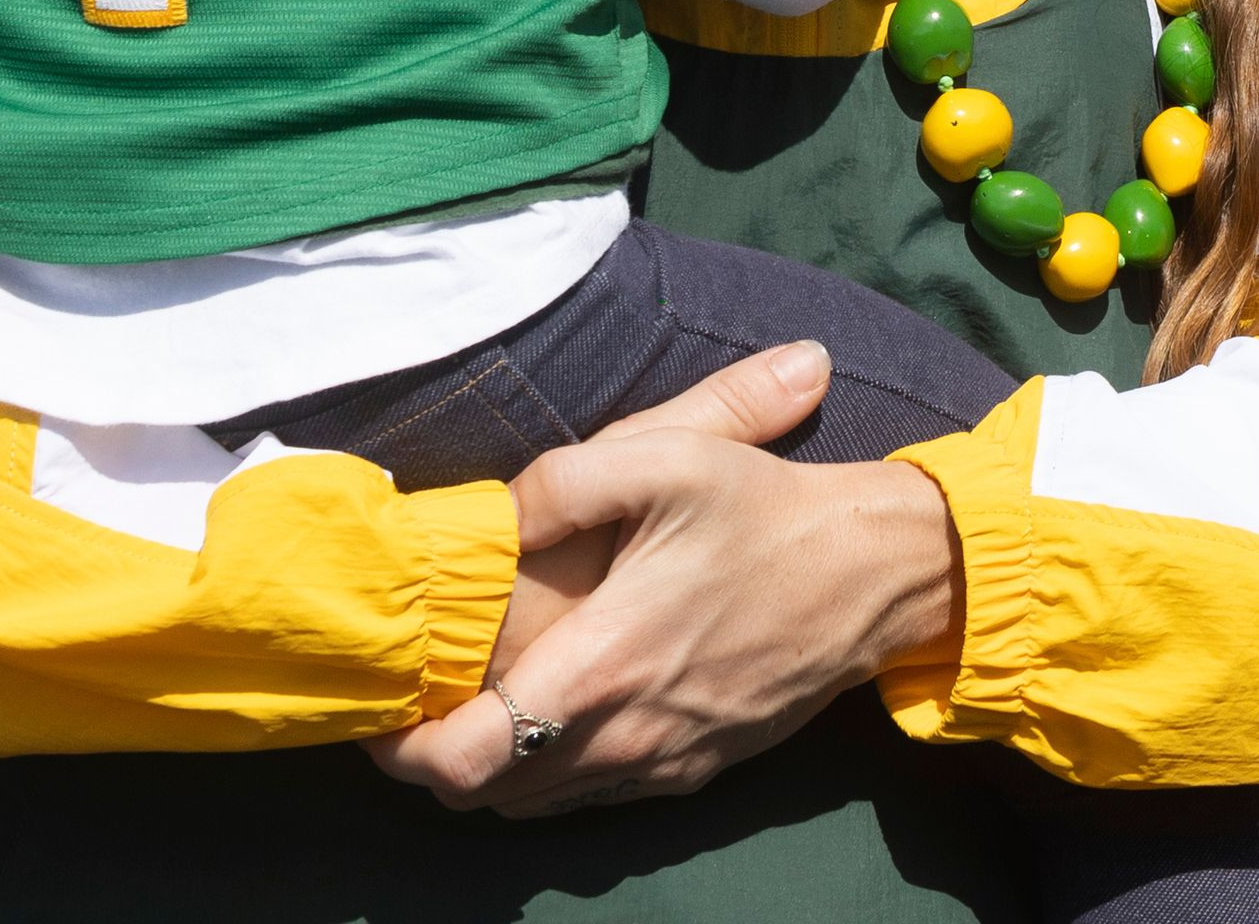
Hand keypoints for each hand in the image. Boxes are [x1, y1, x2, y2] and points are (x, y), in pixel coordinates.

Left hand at [361, 345, 966, 816]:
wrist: (880, 574)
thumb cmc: (767, 511)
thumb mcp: (668, 455)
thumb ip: (561, 479)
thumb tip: (491, 516)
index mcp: (604, 666)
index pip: (465, 760)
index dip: (401, 750)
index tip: (378, 705)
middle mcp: (626, 736)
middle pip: (483, 794)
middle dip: (432, 755)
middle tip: (415, 691)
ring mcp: (662, 763)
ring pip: (533, 805)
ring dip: (489, 765)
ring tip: (469, 699)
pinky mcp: (693, 770)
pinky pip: (590, 795)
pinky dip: (547, 769)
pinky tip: (548, 704)